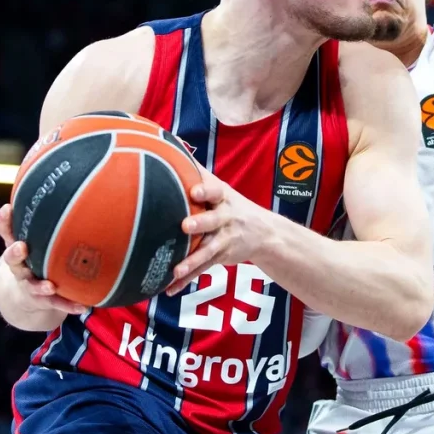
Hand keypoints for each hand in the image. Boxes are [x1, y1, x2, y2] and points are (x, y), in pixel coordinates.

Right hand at [0, 204, 86, 315]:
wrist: (26, 295)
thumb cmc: (35, 255)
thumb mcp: (36, 235)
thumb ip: (46, 214)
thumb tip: (65, 175)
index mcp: (17, 246)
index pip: (6, 231)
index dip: (5, 221)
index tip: (6, 209)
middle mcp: (20, 266)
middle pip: (12, 260)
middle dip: (14, 253)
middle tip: (21, 247)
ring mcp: (29, 284)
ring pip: (32, 285)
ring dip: (41, 285)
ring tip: (51, 284)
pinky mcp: (43, 300)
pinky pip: (57, 304)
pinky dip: (69, 304)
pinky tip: (84, 305)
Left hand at [165, 169, 271, 294]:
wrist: (265, 233)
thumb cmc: (231, 204)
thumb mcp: (221, 187)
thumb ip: (198, 171)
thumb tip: (173, 145)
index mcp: (224, 198)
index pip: (216, 191)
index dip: (206, 190)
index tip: (194, 191)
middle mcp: (226, 218)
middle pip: (213, 221)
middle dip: (200, 224)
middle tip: (185, 226)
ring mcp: (225, 240)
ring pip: (207, 251)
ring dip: (192, 260)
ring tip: (175, 270)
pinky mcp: (220, 257)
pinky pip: (202, 269)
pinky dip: (185, 280)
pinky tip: (169, 289)